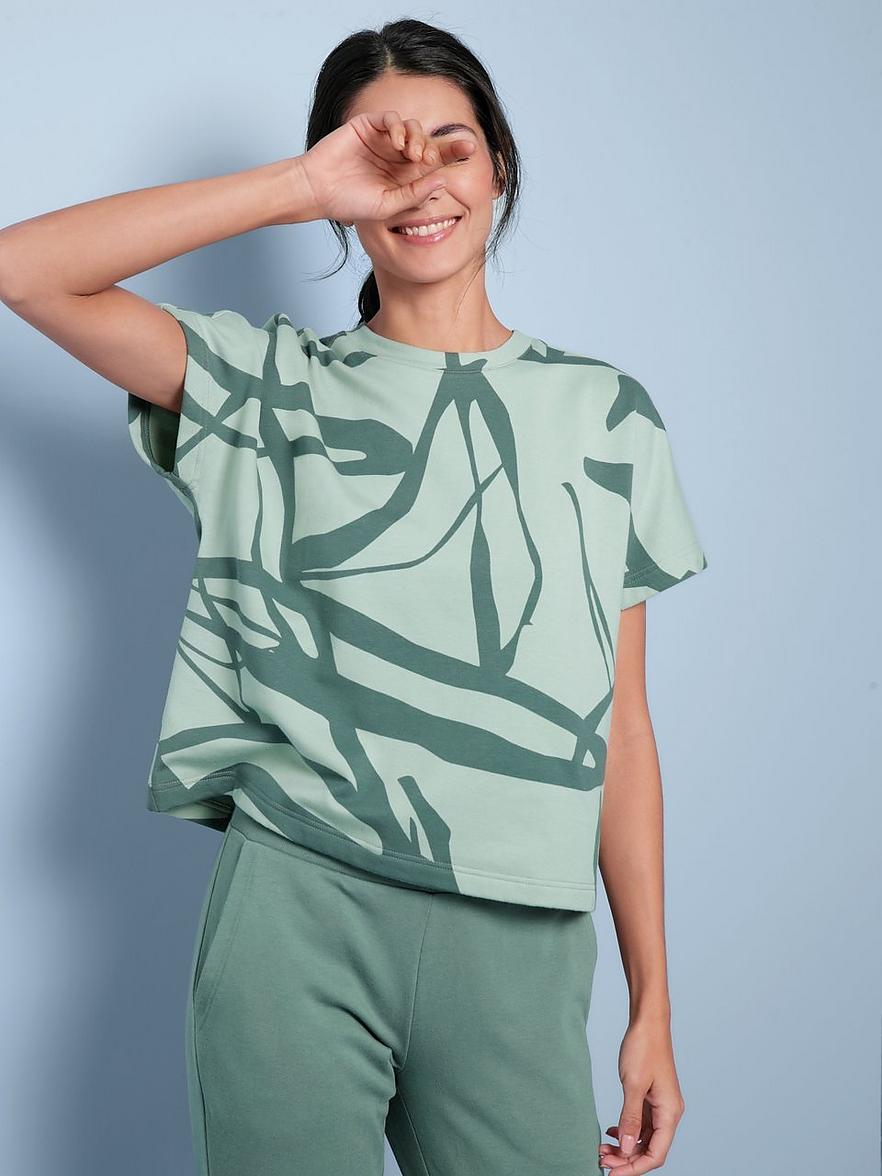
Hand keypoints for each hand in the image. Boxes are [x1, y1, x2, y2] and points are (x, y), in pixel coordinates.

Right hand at [295, 109, 476, 226]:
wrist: (319, 191)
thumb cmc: (351, 203)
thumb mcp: (388, 205)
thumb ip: (415, 194)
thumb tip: (442, 181)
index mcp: (406, 176)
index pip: (435, 163)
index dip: (453, 153)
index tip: (472, 148)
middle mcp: (398, 157)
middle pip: (428, 142)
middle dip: (437, 146)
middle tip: (431, 158)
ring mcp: (383, 140)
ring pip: (413, 128)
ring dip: (417, 138)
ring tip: (412, 154)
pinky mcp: (368, 126)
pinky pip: (391, 119)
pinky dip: (398, 126)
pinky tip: (398, 141)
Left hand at [598, 1019, 685, 1172]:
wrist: (647, 1022)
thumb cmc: (643, 1048)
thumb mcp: (633, 1085)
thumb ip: (630, 1119)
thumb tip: (627, 1149)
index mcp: (669, 1113)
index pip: (656, 1154)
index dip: (634, 1168)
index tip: (612, 1173)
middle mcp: (669, 1113)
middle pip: (650, 1149)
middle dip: (626, 1159)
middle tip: (601, 1159)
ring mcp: (660, 1106)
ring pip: (644, 1138)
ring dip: (625, 1146)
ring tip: (603, 1148)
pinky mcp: (652, 1098)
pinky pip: (641, 1124)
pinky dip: (627, 1131)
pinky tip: (612, 1131)